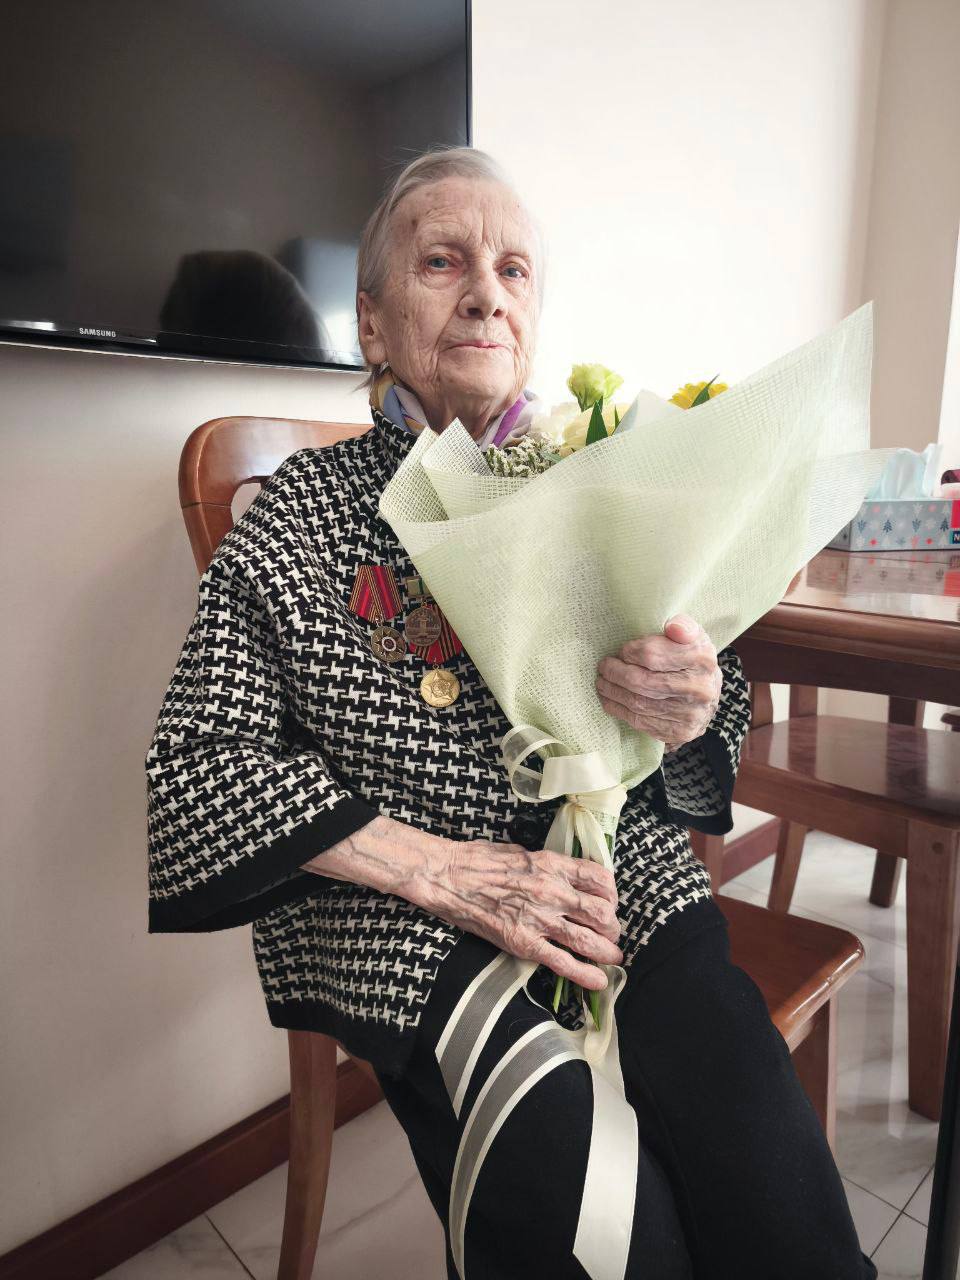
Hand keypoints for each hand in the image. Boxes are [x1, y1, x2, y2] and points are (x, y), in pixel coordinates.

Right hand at [433, 837, 623, 991]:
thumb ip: (546, 865)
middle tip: (610, 934)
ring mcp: (539, 918)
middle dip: (612, 927)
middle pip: (603, 913)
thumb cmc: (479, 860)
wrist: (448, 876)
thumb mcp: (521, 852)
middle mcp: (552, 890)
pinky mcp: (524, 942)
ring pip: (590, 940)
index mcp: (552, 864)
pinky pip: (562, 962)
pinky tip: (598, 981)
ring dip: (607, 952)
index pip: (601, 879)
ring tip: (611, 958)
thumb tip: (560, 875)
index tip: (609, 904)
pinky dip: (585, 974)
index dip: (612, 896)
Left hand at [595, 613, 721, 750]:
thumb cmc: (691, 660)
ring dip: (612, 692)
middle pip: (641, 681)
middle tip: (604, 666)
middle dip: (615, 673)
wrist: (708, 697)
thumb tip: (673, 626)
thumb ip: (682, 626)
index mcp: (701, 659)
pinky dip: (619, 709)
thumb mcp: (692, 636)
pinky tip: (610, 700)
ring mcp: (690, 714)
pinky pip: (640, 721)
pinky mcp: (679, 732)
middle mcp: (699, 688)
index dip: (630, 652)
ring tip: (602, 682)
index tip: (623, 650)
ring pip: (638, 703)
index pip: (652, 655)